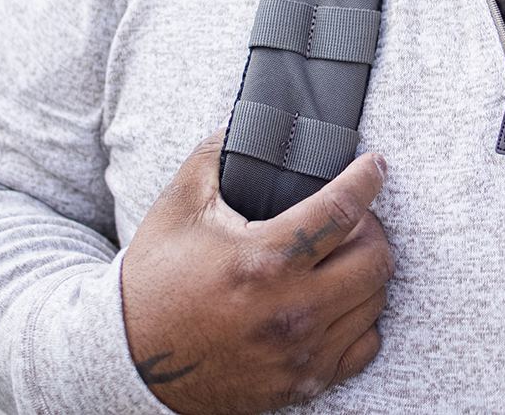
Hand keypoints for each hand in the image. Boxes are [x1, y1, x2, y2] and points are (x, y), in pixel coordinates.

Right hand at [119, 130, 394, 413]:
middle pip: (375, 258)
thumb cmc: (154, 281)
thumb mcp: (178, 206)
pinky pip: (364, 346)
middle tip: (352, 215)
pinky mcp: (301, 383)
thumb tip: (247, 121)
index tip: (374, 165)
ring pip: (375, 301)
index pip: (344, 210)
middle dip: (372, 225)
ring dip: (366, 269)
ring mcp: (299, 352)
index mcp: (262, 261)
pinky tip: (338, 299)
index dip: (368, 178)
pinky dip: (361, 318)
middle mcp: (290, 310)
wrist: (129, 360)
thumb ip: (216, 154)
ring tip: (342, 254)